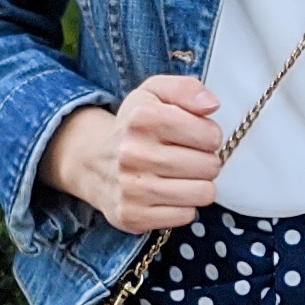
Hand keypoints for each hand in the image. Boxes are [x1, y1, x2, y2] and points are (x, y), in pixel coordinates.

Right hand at [39, 75, 223, 232]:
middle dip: (205, 162)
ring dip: (198, 185)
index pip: (210, 136)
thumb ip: (187, 89)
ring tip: (179, 176)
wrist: (92, 162)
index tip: (194, 137)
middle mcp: (134, 153)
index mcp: (143, 118)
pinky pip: (185, 215)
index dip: (209, 137)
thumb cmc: (134, 127)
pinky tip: (167, 194)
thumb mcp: (155, 94)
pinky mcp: (132, 215)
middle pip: (210, 166)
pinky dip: (182, 206)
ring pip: (202, 193)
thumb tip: (212, 105)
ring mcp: (131, 188)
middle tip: (186, 158)